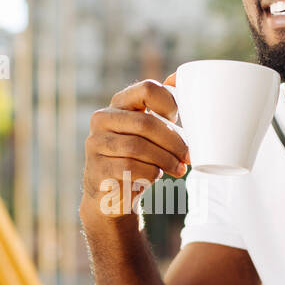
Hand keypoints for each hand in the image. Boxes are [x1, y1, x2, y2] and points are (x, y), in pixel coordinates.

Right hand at [81, 75, 189, 223]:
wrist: (109, 196)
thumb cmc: (135, 160)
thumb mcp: (146, 135)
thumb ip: (161, 117)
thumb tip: (187, 92)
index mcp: (118, 104)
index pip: (146, 89)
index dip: (168, 102)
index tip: (177, 119)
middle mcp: (102, 119)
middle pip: (146, 123)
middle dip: (173, 141)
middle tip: (188, 155)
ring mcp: (96, 143)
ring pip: (139, 147)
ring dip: (166, 160)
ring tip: (178, 168)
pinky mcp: (97, 168)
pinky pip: (131, 168)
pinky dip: (151, 173)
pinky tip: (157, 176)